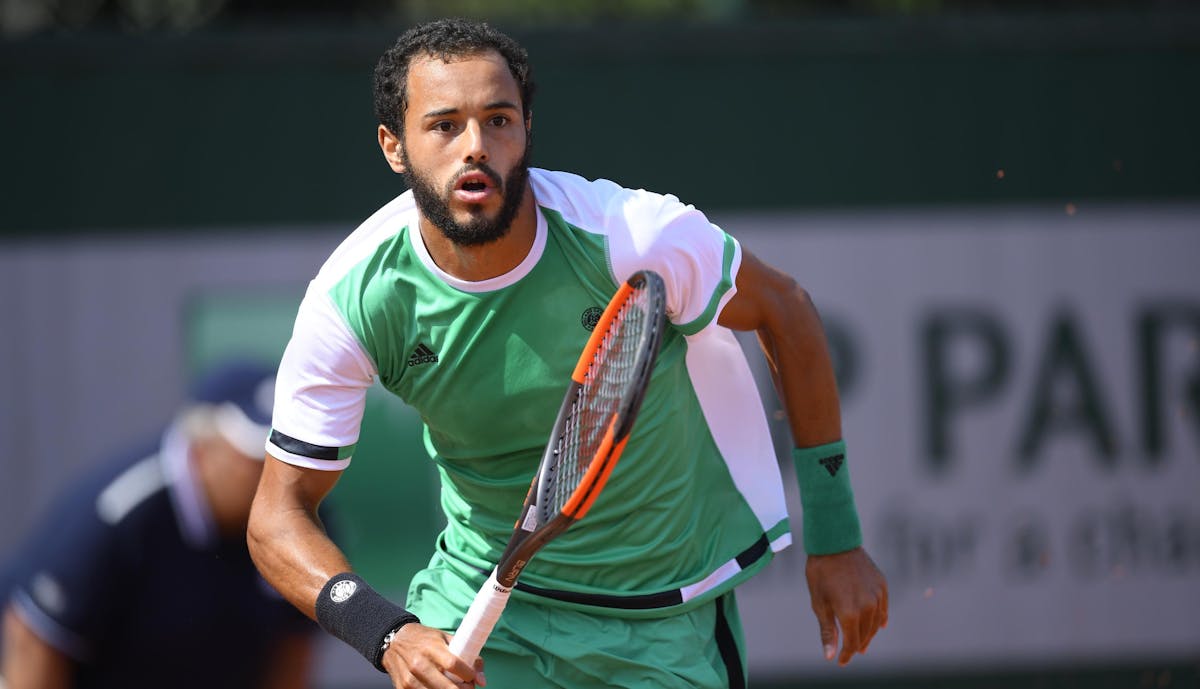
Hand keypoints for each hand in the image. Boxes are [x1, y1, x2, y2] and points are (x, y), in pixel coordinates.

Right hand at [380, 623, 485, 687]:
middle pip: (447, 687)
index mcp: (431, 648)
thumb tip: (482, 680)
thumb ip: (467, 655)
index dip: (467, 674)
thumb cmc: (424, 639)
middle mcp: (419, 664)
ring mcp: (409, 679)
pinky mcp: (402, 688)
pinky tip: (438, 687)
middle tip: (467, 687)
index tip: (472, 677)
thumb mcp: (445, 638)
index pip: (453, 664)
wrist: (394, 641)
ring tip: (454, 686)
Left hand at [805, 546, 887, 665]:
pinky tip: (879, 625)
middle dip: (857, 646)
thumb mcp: (819, 603)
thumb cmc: (821, 573)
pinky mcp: (882, 585)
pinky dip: (880, 618)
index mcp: (850, 613)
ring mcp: (877, 595)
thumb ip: (828, 631)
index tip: (841, 662)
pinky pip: (883, 608)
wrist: (834, 542)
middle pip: (865, 635)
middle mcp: (867, 607)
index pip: (852, 643)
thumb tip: (830, 656)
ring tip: (863, 642)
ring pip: (876, 623)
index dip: (846, 654)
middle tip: (850, 653)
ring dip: (869, 634)